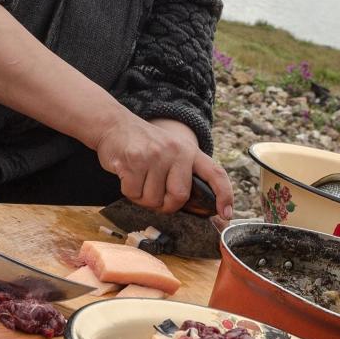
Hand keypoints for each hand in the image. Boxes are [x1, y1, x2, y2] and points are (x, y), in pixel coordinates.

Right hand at [95, 116, 234, 221]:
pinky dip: (128, 191)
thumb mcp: (170, 151)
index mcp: (189, 151)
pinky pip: (133, 193)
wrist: (113, 124)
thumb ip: (182, 173)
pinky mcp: (134, 160)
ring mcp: (155, 155)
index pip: (215, 173)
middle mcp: (175, 151)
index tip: (226, 213)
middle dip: (165, 205)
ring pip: (152, 199)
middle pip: (179, 196)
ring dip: (142, 198)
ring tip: (138, 179)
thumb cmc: (143, 145)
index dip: (224, 194)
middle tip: (155, 196)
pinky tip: (126, 176)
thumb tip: (192, 205)